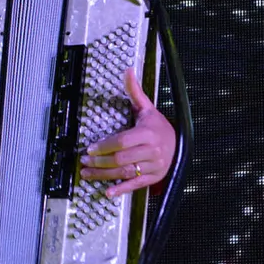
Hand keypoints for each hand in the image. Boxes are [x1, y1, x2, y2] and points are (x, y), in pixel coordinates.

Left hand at [80, 68, 175, 197]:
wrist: (180, 144)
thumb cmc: (158, 126)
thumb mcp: (147, 107)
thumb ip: (134, 91)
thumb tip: (127, 70)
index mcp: (148, 133)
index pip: (123, 141)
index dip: (105, 146)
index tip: (90, 148)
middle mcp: (152, 151)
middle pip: (121, 159)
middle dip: (100, 162)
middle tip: (84, 162)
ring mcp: (153, 166)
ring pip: (125, 173)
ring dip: (104, 175)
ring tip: (87, 174)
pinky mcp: (153, 178)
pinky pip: (135, 185)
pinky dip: (121, 189)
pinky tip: (107, 192)